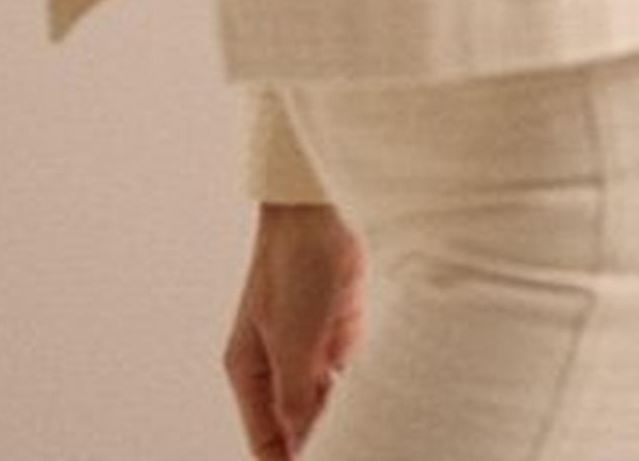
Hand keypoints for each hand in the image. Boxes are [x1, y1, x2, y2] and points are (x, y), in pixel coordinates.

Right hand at [223, 202, 365, 457]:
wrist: (322, 203)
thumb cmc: (294, 259)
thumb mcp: (293, 338)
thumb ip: (297, 397)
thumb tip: (304, 449)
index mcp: (251, 372)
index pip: (269, 443)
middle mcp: (279, 365)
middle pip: (302, 427)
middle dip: (327, 445)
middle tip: (364, 450)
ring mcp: (312, 347)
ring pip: (332, 404)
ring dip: (351, 420)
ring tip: (379, 437)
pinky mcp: (343, 329)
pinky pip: (356, 376)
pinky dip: (368, 392)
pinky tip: (387, 405)